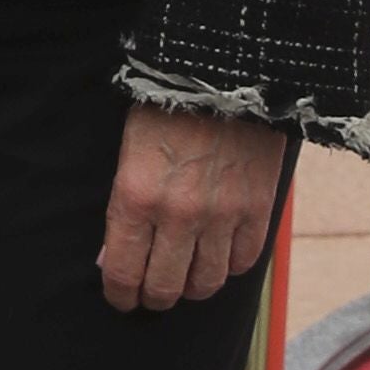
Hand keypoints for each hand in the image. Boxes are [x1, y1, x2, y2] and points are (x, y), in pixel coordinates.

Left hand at [98, 104, 284, 313]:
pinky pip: (243, 262)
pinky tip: (218, 256)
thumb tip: (112, 259)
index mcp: (135, 196)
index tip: (121, 299)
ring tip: (185, 279)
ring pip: (206, 283)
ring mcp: (221, 214)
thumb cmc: (166, 107)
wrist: (223, 70)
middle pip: (165, 287)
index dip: (119, 295)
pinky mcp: (257, 209)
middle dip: (153, 298)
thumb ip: (122, 208)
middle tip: (151, 295)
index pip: (123, 273)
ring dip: (191, 287)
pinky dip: (229, 266)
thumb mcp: (128, 152)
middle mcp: (177, 214)